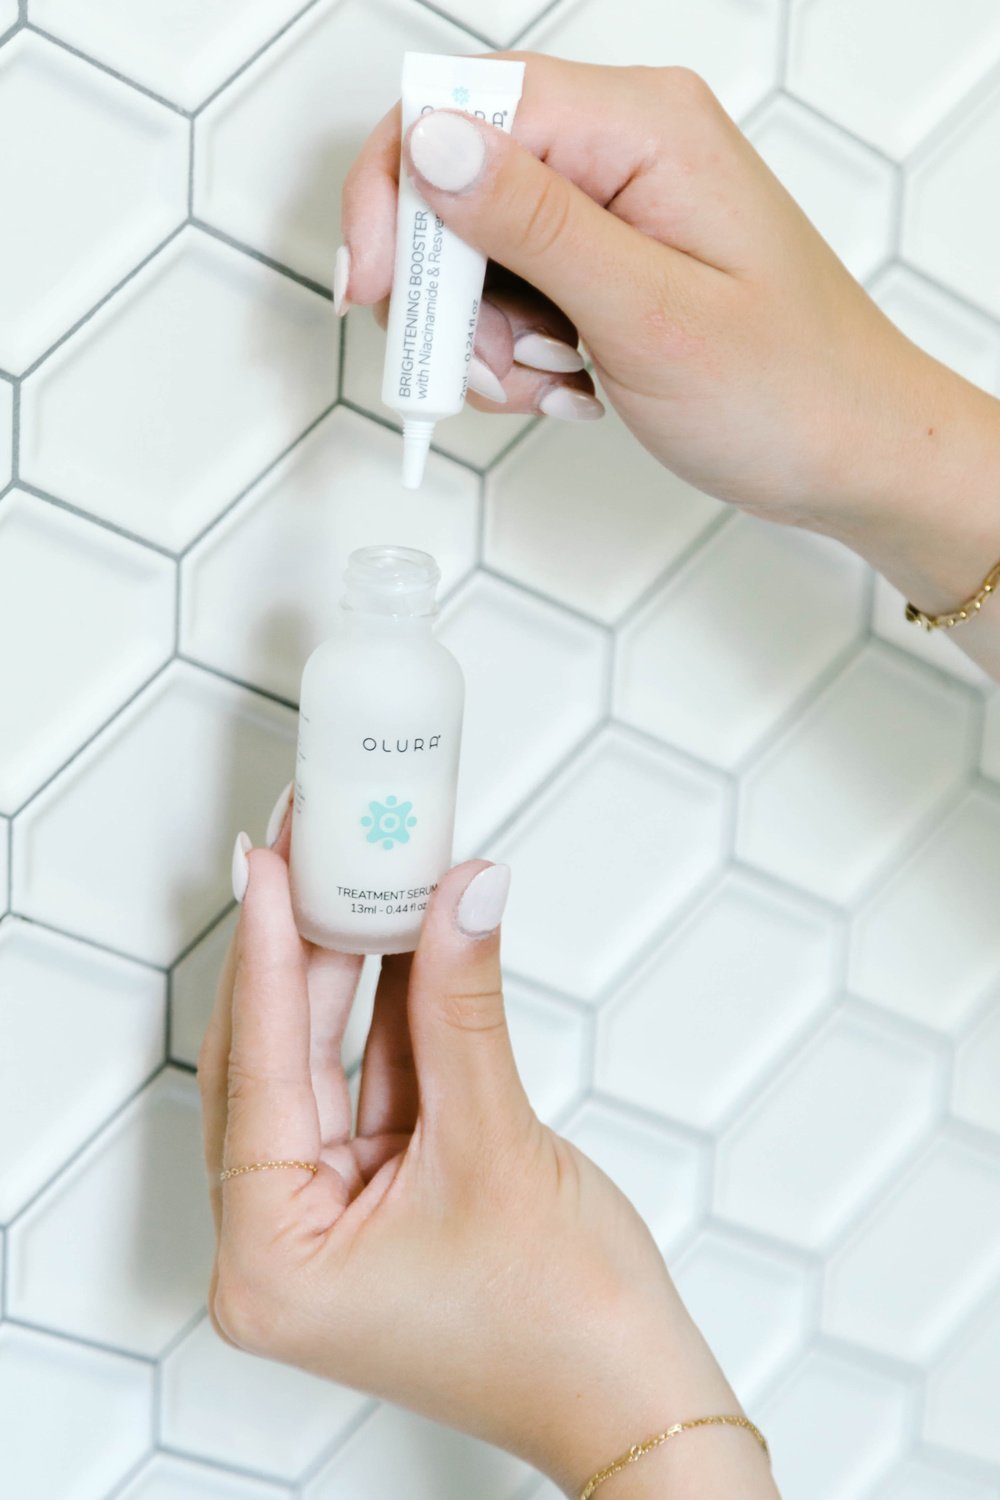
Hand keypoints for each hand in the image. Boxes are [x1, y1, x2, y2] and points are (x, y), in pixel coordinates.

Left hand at [198, 806, 777, 1496]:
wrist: (634, 1397)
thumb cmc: (564, 1330)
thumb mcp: (496, 1141)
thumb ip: (465, 1004)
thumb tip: (463, 892)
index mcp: (271, 1262)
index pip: (255, 1073)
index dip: (264, 952)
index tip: (270, 862)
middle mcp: (278, 1244)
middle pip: (273, 1063)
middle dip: (299, 950)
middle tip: (309, 850)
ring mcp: (325, 1220)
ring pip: (320, 1065)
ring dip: (348, 973)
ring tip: (357, 874)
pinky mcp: (372, 1199)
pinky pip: (369, 1085)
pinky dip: (391, 1016)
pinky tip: (405, 938)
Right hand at [342, 52, 999, 678]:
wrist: (854, 455)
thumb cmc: (792, 392)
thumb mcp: (649, 312)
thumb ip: (533, 223)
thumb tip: (431, 143)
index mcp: (642, 127)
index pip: (464, 104)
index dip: (398, 191)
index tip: (377, 289)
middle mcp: (626, 147)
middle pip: (459, 178)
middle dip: (447, 288)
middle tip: (484, 367)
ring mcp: (616, 204)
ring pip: (477, 247)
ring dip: (485, 335)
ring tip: (551, 386)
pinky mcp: (610, 257)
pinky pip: (516, 288)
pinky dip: (517, 350)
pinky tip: (567, 386)